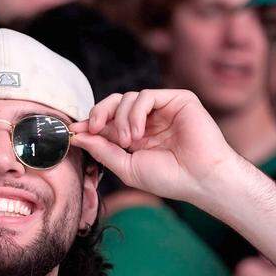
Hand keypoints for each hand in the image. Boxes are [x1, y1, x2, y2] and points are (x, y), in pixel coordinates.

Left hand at [70, 89, 237, 203]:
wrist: (201, 179)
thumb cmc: (170, 178)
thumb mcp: (127, 167)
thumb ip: (103, 150)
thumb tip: (77, 136)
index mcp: (136, 136)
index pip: (108, 121)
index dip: (90, 123)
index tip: (74, 131)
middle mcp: (148, 120)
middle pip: (114, 103)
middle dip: (98, 113)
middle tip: (92, 128)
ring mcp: (163, 109)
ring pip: (127, 98)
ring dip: (120, 119)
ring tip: (128, 141)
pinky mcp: (177, 99)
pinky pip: (145, 96)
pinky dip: (135, 113)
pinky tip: (138, 133)